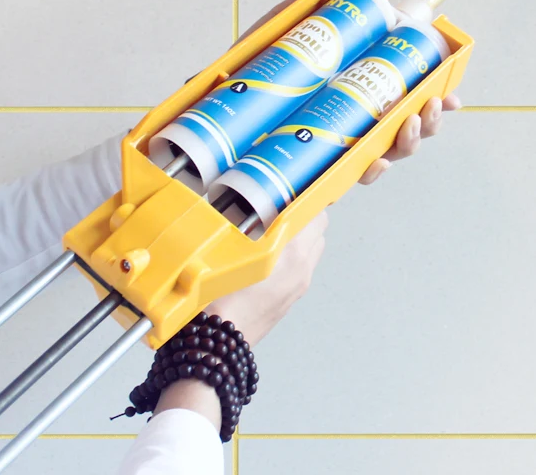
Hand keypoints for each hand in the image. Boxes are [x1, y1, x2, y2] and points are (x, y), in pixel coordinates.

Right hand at [153, 212, 327, 426]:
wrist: (217, 345)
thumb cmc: (219, 302)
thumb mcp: (232, 251)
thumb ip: (252, 224)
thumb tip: (262, 204)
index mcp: (293, 254)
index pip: (317, 213)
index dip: (306, 197)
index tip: (291, 189)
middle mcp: (302, 269)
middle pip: (318, 229)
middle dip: (301, 214)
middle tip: (276, 205)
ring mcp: (299, 286)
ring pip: (311, 248)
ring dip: (297, 235)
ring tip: (268, 228)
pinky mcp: (290, 298)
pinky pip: (300, 267)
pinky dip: (290, 255)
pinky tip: (264, 253)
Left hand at [236, 0, 461, 186]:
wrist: (212, 140)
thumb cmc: (246, 85)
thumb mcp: (277, 38)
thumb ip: (305, 3)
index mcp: (348, 91)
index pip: (399, 91)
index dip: (431, 91)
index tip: (450, 88)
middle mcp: (347, 122)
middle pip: (402, 123)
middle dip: (427, 119)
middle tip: (433, 106)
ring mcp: (335, 149)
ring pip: (387, 150)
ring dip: (408, 142)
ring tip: (408, 127)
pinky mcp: (319, 175)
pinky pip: (353, 175)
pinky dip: (370, 169)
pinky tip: (375, 161)